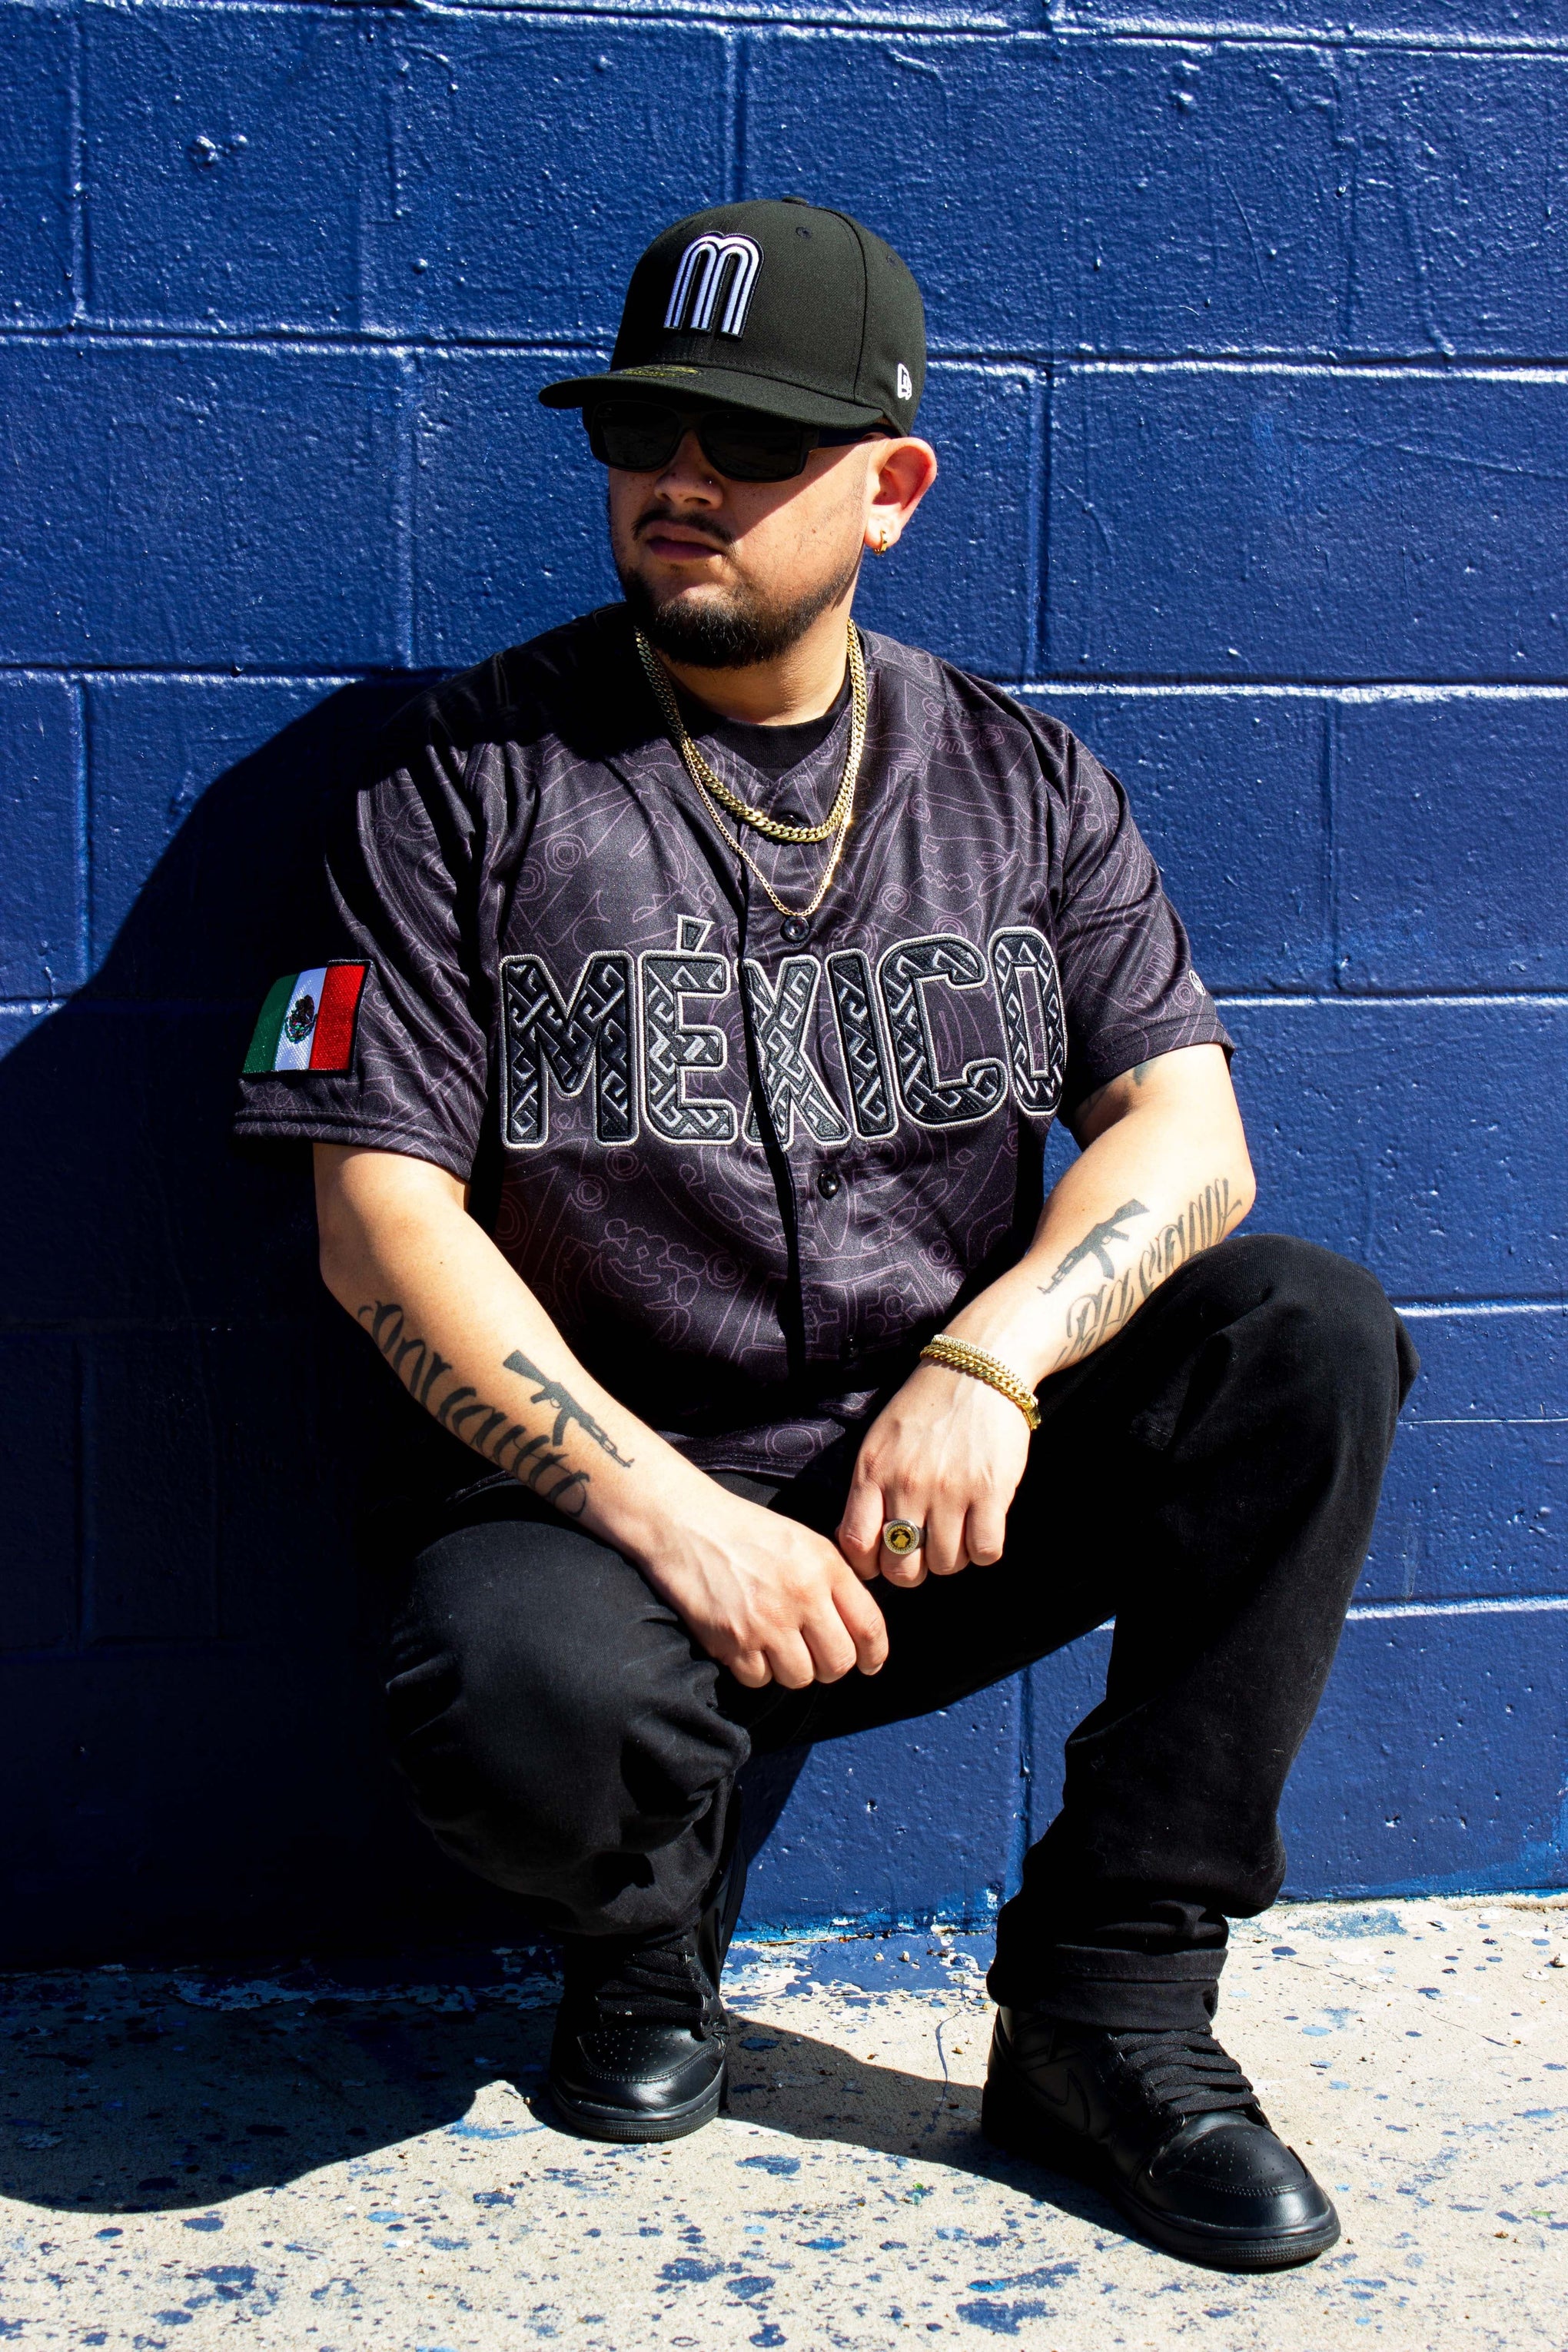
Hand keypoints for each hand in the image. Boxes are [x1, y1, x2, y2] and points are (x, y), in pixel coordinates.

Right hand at [641, 1484, 888, 1690]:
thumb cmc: (747, 1531)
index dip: (874, 1654)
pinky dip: (756, 1670)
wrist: (687, 1523)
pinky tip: (748, 1644)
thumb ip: (836, 1580)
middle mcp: (801, 1595)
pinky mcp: (732, 1640)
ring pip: (800, 1677)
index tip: (869, 1664)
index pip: (869, 1626)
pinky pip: (759, 1679)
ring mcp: (766, 1621)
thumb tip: (861, 1628)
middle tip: (816, 1656)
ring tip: (776, 1645)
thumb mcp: (804, 1542)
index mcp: (825, 1567)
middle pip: (838, 1662)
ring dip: (791, 1669)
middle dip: (831, 1666)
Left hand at [837, 1361, 1031, 1588]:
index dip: (868, 1566)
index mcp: (873, 1471)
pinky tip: (980, 1528)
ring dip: (952, 1558)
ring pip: (946, 1565)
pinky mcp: (990, 1491)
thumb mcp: (880, 1441)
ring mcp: (950, 1490)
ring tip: (955, 1532)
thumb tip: (860, 1543)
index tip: (882, 1560)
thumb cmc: (925, 1407)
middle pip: (902, 1567)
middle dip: (911, 1571)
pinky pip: (985, 1552)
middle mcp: (908, 1484)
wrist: (978, 1369)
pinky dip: (983, 1550)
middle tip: (923, 1553)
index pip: (857, 1544)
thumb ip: (868, 1489)